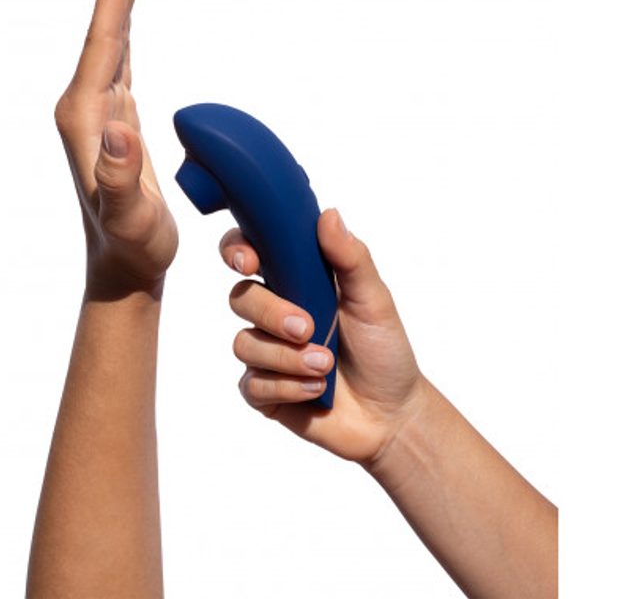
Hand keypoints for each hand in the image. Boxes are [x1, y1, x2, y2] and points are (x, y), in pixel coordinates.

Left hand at [54, 0, 177, 294]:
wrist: (123, 264)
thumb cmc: (131, 243)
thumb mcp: (129, 215)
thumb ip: (120, 176)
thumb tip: (118, 128)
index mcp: (85, 116)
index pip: (104, 41)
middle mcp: (85, 106)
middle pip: (105, 30)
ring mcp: (98, 111)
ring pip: (112, 40)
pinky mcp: (114, 118)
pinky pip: (120, 59)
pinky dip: (127, 27)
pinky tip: (128, 16)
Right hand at [220, 208, 425, 469]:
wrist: (392, 414)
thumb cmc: (383, 349)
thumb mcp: (374, 299)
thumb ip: (350, 257)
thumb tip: (329, 215)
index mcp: (293, 280)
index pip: (247, 252)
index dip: (236, 251)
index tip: (249, 262)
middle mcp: (272, 312)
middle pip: (240, 298)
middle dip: (271, 313)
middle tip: (307, 328)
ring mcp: (265, 352)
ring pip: (244, 344)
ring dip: (286, 357)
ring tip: (324, 366)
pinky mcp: (263, 390)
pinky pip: (251, 384)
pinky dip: (286, 386)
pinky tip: (316, 390)